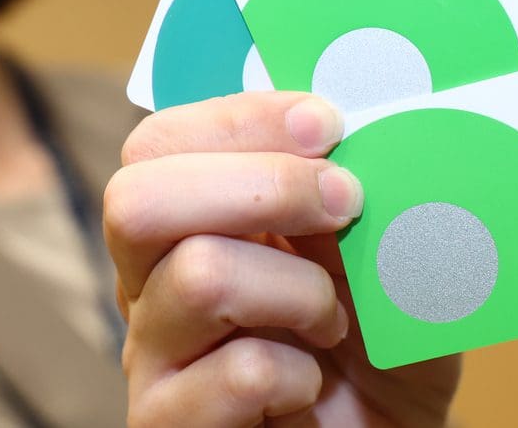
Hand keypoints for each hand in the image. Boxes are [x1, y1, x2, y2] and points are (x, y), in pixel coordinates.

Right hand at [104, 91, 460, 426]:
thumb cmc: (375, 338)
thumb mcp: (378, 243)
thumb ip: (354, 181)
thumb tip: (351, 127)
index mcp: (186, 216)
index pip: (161, 141)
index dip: (242, 120)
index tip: (328, 126)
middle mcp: (149, 278)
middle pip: (139, 198)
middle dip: (261, 186)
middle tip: (344, 204)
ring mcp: (151, 353)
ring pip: (199, 278)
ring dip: (299, 291)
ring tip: (331, 318)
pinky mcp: (166, 422)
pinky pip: (240, 373)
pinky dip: (301, 375)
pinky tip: (309, 386)